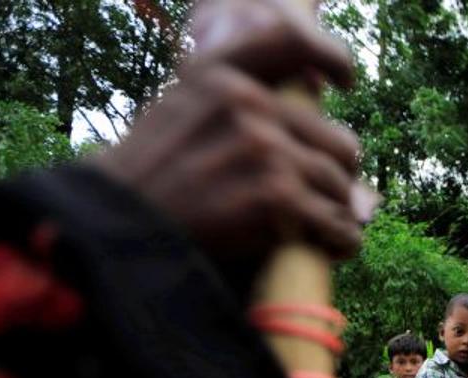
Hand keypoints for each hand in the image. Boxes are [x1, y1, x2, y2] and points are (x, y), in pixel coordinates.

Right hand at [91, 0, 366, 261]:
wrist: (121, 224)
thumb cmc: (155, 177)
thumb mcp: (182, 110)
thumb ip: (240, 104)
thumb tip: (326, 117)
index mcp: (220, 74)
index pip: (292, 42)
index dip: (330, 58)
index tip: (346, 80)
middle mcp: (246, 103)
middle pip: (337, 140)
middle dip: (339, 173)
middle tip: (331, 196)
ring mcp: (264, 148)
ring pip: (339, 184)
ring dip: (340, 212)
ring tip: (332, 227)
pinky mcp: (277, 196)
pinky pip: (335, 220)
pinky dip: (342, 238)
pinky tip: (337, 245)